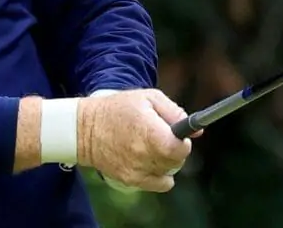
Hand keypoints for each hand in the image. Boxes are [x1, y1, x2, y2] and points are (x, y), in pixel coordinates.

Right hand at [77, 89, 193, 192]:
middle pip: (177, 162)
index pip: (181, 149)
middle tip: (163, 138)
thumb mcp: (148, 98)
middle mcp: (143, 154)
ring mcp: (136, 169)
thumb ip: (174, 112)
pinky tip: (149, 161)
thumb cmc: (118, 109)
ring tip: (152, 148)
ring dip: (167, 162)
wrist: (85, 129)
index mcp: (149, 132)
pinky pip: (161, 184)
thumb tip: (197, 130)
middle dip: (176, 150)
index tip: (178, 135)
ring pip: (169, 173)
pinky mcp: (130, 180)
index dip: (184, 142)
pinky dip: (160, 175)